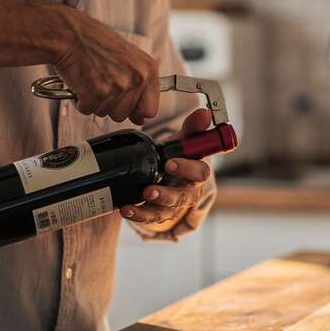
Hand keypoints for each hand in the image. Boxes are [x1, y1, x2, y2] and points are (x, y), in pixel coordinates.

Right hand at [51, 7, 158, 123]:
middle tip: (101, 82)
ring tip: (91, 79)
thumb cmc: (96, 43)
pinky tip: (81, 82)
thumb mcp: (128, 59)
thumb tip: (141, 118)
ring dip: (94, 101)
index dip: (135, 110)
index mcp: (148, 70)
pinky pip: (87, 110)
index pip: (150, 110)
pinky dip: (80, 100)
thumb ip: (138, 88)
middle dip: (110, 105)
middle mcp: (136, 79)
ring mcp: (116, 87)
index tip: (126, 103)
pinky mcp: (96, 93)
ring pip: (104, 113)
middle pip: (123, 115)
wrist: (71, 34)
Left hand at [120, 108, 213, 238]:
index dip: (187, 169)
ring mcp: (173, 205)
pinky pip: (150, 218)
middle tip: (150, 190)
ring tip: (132, 205)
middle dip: (166, 195)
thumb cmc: (178, 155)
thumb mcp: (183, 140)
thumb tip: (204, 112)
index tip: (170, 163)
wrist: (168, 172)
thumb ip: (192, 127)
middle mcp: (188, 192)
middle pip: (183, 197)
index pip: (201, 173)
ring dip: (148, 211)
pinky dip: (137, 215)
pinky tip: (125, 210)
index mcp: (198, 173)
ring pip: (165, 212)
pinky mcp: (158, 213)